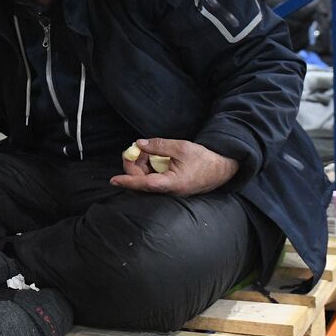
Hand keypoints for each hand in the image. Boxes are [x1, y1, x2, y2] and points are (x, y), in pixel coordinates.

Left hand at [111, 138, 239, 195]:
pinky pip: (153, 180)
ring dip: (141, 166)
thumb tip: (139, 143)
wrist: (222, 169)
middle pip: (141, 182)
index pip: (144, 184)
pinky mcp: (170, 188)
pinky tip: (151, 157)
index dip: (128, 181)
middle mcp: (168, 191)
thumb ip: (159, 145)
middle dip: (133, 166)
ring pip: (146, 181)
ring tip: (144, 150)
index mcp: (171, 183)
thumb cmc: (204, 159)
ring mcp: (169, 191)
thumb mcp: (181, 147)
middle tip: (134, 149)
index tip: (113, 180)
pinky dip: (148, 169)